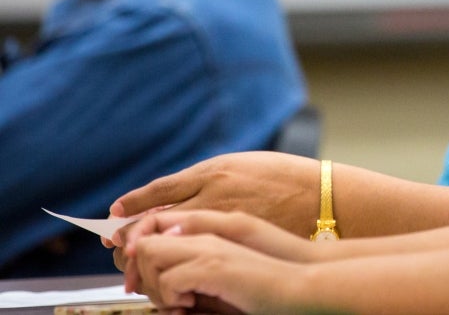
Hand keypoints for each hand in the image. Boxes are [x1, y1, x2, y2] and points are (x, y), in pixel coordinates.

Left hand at [109, 151, 318, 255]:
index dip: (133, 206)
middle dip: (128, 234)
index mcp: (214, 173)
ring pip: (160, 243)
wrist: (328, 203)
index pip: (159, 191)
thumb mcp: (249, 171)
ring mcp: (217, 223)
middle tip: (117, 246)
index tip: (115, 216)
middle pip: (151, 216)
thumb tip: (186, 196)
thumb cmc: (292, 184)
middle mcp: (210, 194)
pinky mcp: (227, 250)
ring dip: (142, 257)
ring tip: (135, 267)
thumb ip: (216, 182)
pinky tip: (165, 282)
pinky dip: (167, 274)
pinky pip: (182, 266)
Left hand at [131, 226, 298, 313]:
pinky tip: (189, 305)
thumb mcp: (230, 264)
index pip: (155, 227)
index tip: (137, 279)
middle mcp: (207, 232)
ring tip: (174, 302)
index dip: (138, 251)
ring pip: (150, 255)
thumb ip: (202, 260)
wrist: (304, 282)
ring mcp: (210, 247)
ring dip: (153, 284)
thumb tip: (169, 279)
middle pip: (145, 240)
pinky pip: (169, 278)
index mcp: (211, 227)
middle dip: (139, 271)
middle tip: (153, 296)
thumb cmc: (273, 276)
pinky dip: (170, 297)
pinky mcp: (215, 267)